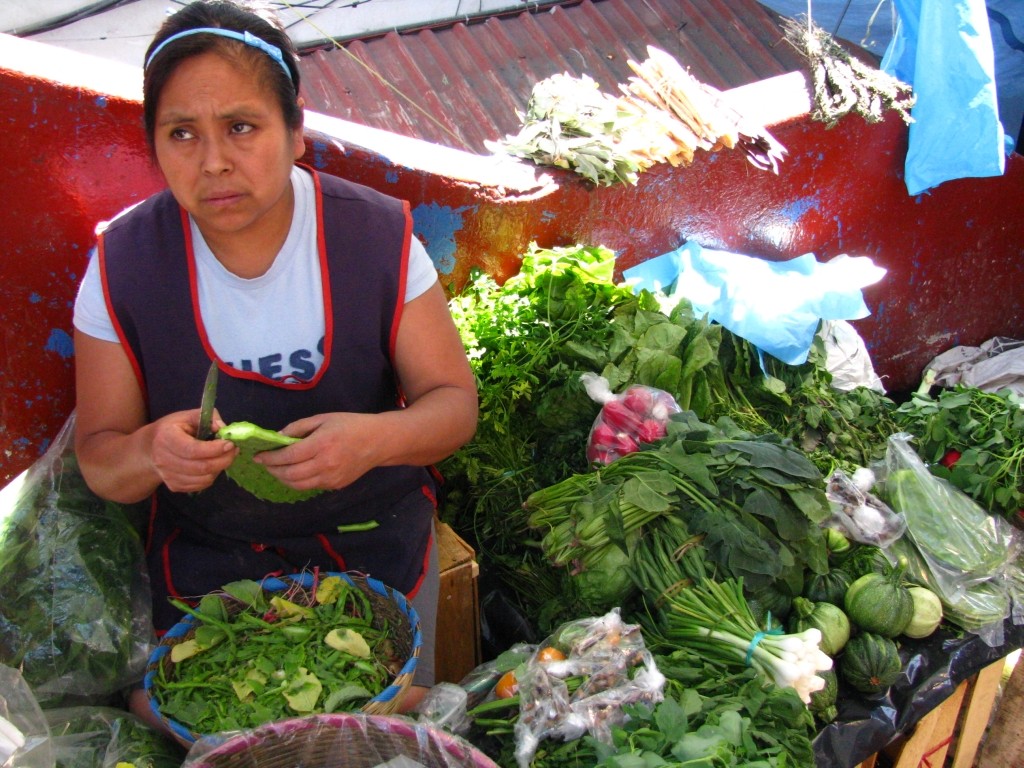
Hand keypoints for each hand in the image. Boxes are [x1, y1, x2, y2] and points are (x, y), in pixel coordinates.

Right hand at [148, 408, 236, 492]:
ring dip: (219, 469)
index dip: (214, 449)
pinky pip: (200, 485)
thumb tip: (223, 428)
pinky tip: (212, 465)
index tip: (230, 444)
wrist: (151, 448)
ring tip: (224, 457)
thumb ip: (208, 418)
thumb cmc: (173, 429)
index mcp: (166, 438)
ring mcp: (168, 476)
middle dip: (223, 460)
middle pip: (201, 467)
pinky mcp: (174, 486)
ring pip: (203, 479)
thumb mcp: (187, 416)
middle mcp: (164, 460)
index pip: (193, 450)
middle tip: (234, 451)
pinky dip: (211, 476)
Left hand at [254, 412, 378, 490]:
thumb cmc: (350, 425)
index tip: (259, 456)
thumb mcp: (323, 418)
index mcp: (322, 444)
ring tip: (277, 469)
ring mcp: (331, 478)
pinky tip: (295, 472)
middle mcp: (325, 464)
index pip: (288, 455)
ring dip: (283, 479)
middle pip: (290, 474)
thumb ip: (299, 427)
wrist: (378, 441)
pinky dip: (298, 481)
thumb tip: (278, 437)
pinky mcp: (335, 485)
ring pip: (298, 485)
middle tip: (265, 463)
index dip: (270, 458)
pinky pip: (310, 486)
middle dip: (273, 470)